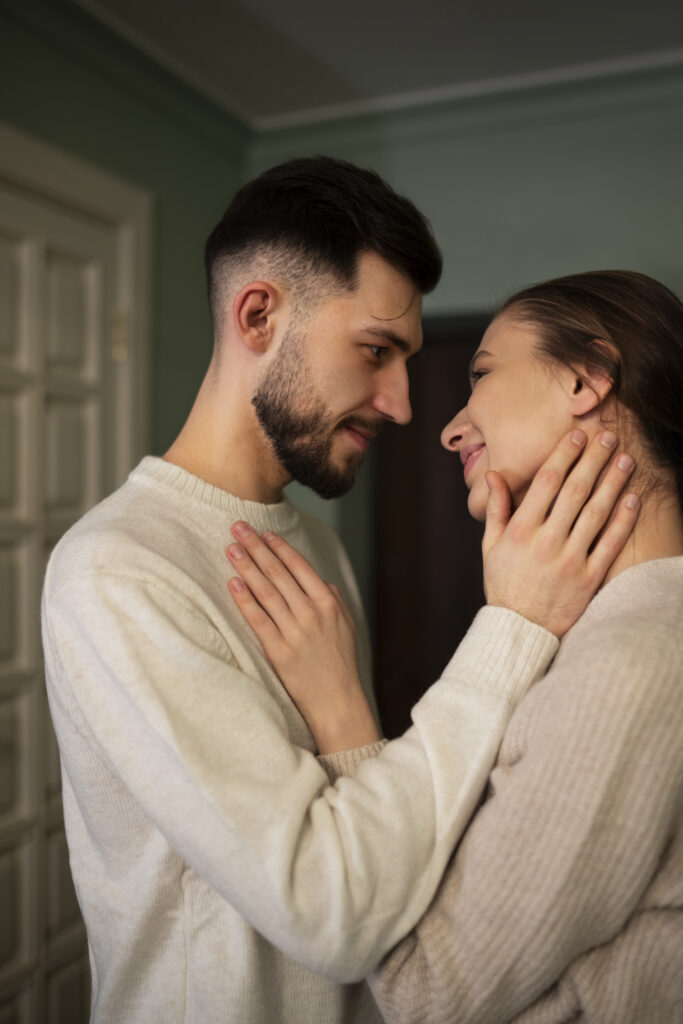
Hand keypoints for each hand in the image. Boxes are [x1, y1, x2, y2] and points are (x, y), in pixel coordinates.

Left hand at [226, 523, 380, 752]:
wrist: (338, 702)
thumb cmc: (340, 663)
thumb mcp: (345, 626)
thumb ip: (332, 599)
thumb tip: (317, 580)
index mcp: (328, 603)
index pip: (299, 567)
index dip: (279, 547)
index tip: (264, 532)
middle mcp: (311, 613)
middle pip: (278, 573)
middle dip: (257, 547)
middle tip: (238, 527)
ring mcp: (294, 632)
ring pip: (265, 592)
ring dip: (247, 567)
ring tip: (232, 548)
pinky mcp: (278, 651)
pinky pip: (258, 620)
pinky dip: (244, 599)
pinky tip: (233, 583)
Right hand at [483, 429, 638, 635]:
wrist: (519, 630)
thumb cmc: (503, 584)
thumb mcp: (491, 546)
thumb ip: (497, 509)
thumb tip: (495, 475)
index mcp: (520, 530)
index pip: (546, 482)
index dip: (564, 454)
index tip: (577, 435)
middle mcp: (545, 542)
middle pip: (575, 491)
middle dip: (594, 460)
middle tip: (609, 436)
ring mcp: (569, 561)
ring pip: (596, 513)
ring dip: (613, 483)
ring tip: (626, 460)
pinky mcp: (588, 579)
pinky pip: (609, 544)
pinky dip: (622, 520)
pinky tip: (632, 500)